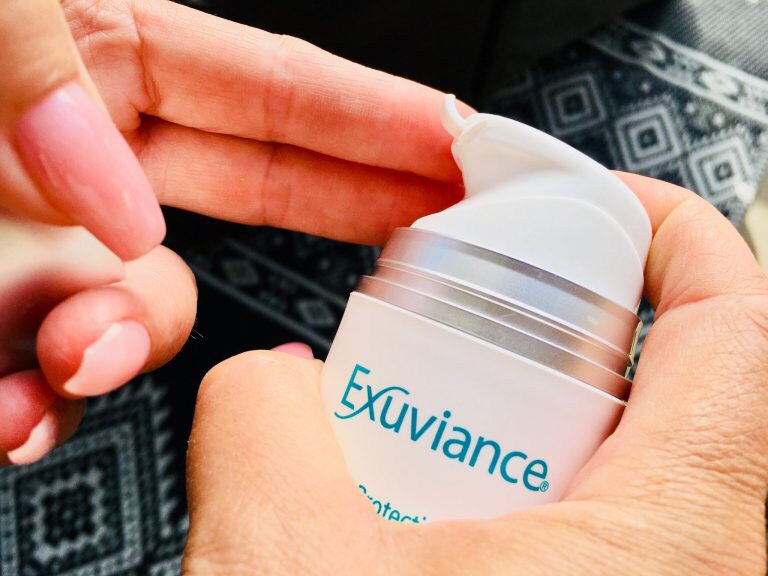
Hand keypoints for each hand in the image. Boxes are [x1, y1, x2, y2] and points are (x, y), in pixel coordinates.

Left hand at [0, 0, 463, 463]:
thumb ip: (40, 69)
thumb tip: (120, 198)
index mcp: (101, 60)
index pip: (273, 90)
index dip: (377, 118)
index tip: (460, 143)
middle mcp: (94, 161)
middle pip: (266, 191)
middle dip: (361, 215)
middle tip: (450, 235)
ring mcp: (65, 251)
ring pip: (157, 318)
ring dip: (129, 342)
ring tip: (68, 354)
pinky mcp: (19, 328)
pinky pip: (67, 386)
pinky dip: (42, 411)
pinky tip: (8, 406)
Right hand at [182, 174, 767, 574]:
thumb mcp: (288, 568)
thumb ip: (260, 427)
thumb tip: (261, 383)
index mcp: (687, 525)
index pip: (736, 312)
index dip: (666, 232)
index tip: (597, 207)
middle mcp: (719, 563)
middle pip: (682, 382)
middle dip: (567, 341)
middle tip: (479, 340)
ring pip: (640, 466)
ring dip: (538, 436)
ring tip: (446, 460)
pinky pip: (613, 533)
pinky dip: (538, 509)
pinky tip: (446, 536)